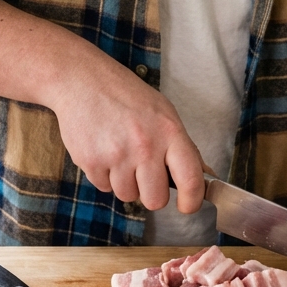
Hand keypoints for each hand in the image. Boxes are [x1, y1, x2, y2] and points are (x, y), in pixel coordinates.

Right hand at [46, 42, 205, 214]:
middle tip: (145, 173)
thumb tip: (204, 175)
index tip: (188, 206)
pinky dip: (104, 175)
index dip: (193, 201)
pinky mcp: (90, 162)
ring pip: (128, 196)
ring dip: (125, 182)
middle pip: (156, 200)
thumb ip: (183, 146)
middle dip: (152, 192)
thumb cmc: (125, 94)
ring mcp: (116, 155)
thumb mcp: (162, 112)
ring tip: (120, 153)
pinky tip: (103, 149)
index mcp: (169, 131)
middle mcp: (145, 146)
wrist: (81, 80)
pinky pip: (104, 188)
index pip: (191, 179)